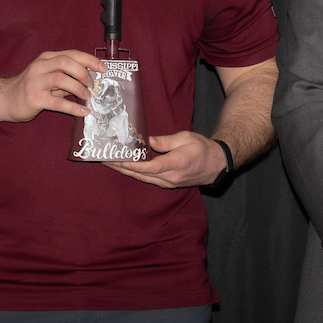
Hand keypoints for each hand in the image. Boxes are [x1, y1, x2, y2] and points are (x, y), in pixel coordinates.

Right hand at [0, 50, 106, 121]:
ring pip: (61, 79)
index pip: (72, 54)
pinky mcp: (34, 98)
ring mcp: (36, 82)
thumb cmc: (31, 88)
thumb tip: (90, 80)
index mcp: (46, 58)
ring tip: (87, 96)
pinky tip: (83, 112)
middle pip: (66, 62)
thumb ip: (66, 76)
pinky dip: (73, 107)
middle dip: (83, 72)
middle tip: (91, 84)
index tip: (103, 68)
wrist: (5, 99)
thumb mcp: (48, 76)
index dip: (90, 60)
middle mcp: (40, 67)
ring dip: (79, 88)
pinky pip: (57, 103)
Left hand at [104, 131, 225, 187]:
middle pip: (140, 175)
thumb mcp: (185, 138)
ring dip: (126, 171)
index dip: (130, 164)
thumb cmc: (203, 148)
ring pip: (143, 179)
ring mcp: (169, 183)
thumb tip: (147, 141)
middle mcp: (170, 178)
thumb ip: (165, 141)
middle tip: (105, 160)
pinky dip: (136, 173)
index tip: (116, 159)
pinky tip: (127, 167)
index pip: (148, 167)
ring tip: (111, 163)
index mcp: (175, 164)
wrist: (217, 164)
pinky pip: (149, 179)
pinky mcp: (169, 184)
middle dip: (121, 167)